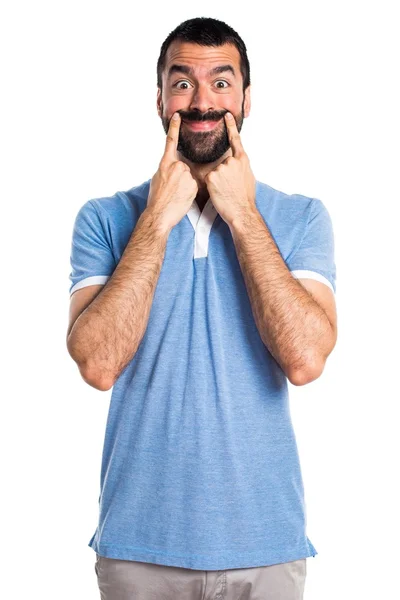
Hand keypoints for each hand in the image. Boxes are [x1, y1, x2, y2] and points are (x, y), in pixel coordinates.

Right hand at [146, 112, 197, 231]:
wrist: (160, 215)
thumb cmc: (156, 199)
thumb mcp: (157, 179)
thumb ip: (166, 169)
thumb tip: (170, 166)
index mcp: (165, 163)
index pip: (171, 142)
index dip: (174, 128)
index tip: (178, 116)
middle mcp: (177, 166)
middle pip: (184, 167)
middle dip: (180, 177)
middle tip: (173, 190)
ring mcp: (186, 175)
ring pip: (190, 177)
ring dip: (185, 185)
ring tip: (176, 195)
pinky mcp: (194, 185)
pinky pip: (194, 186)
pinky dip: (190, 192)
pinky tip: (182, 198)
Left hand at [204, 112, 256, 226]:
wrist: (241, 211)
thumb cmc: (245, 198)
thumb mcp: (248, 177)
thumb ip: (240, 167)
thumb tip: (236, 164)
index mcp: (243, 160)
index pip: (235, 140)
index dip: (231, 127)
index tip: (226, 115)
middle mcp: (232, 161)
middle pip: (222, 163)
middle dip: (223, 174)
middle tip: (230, 187)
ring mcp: (221, 168)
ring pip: (214, 172)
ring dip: (217, 181)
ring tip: (226, 191)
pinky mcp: (212, 176)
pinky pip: (208, 179)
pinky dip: (211, 186)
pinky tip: (219, 192)